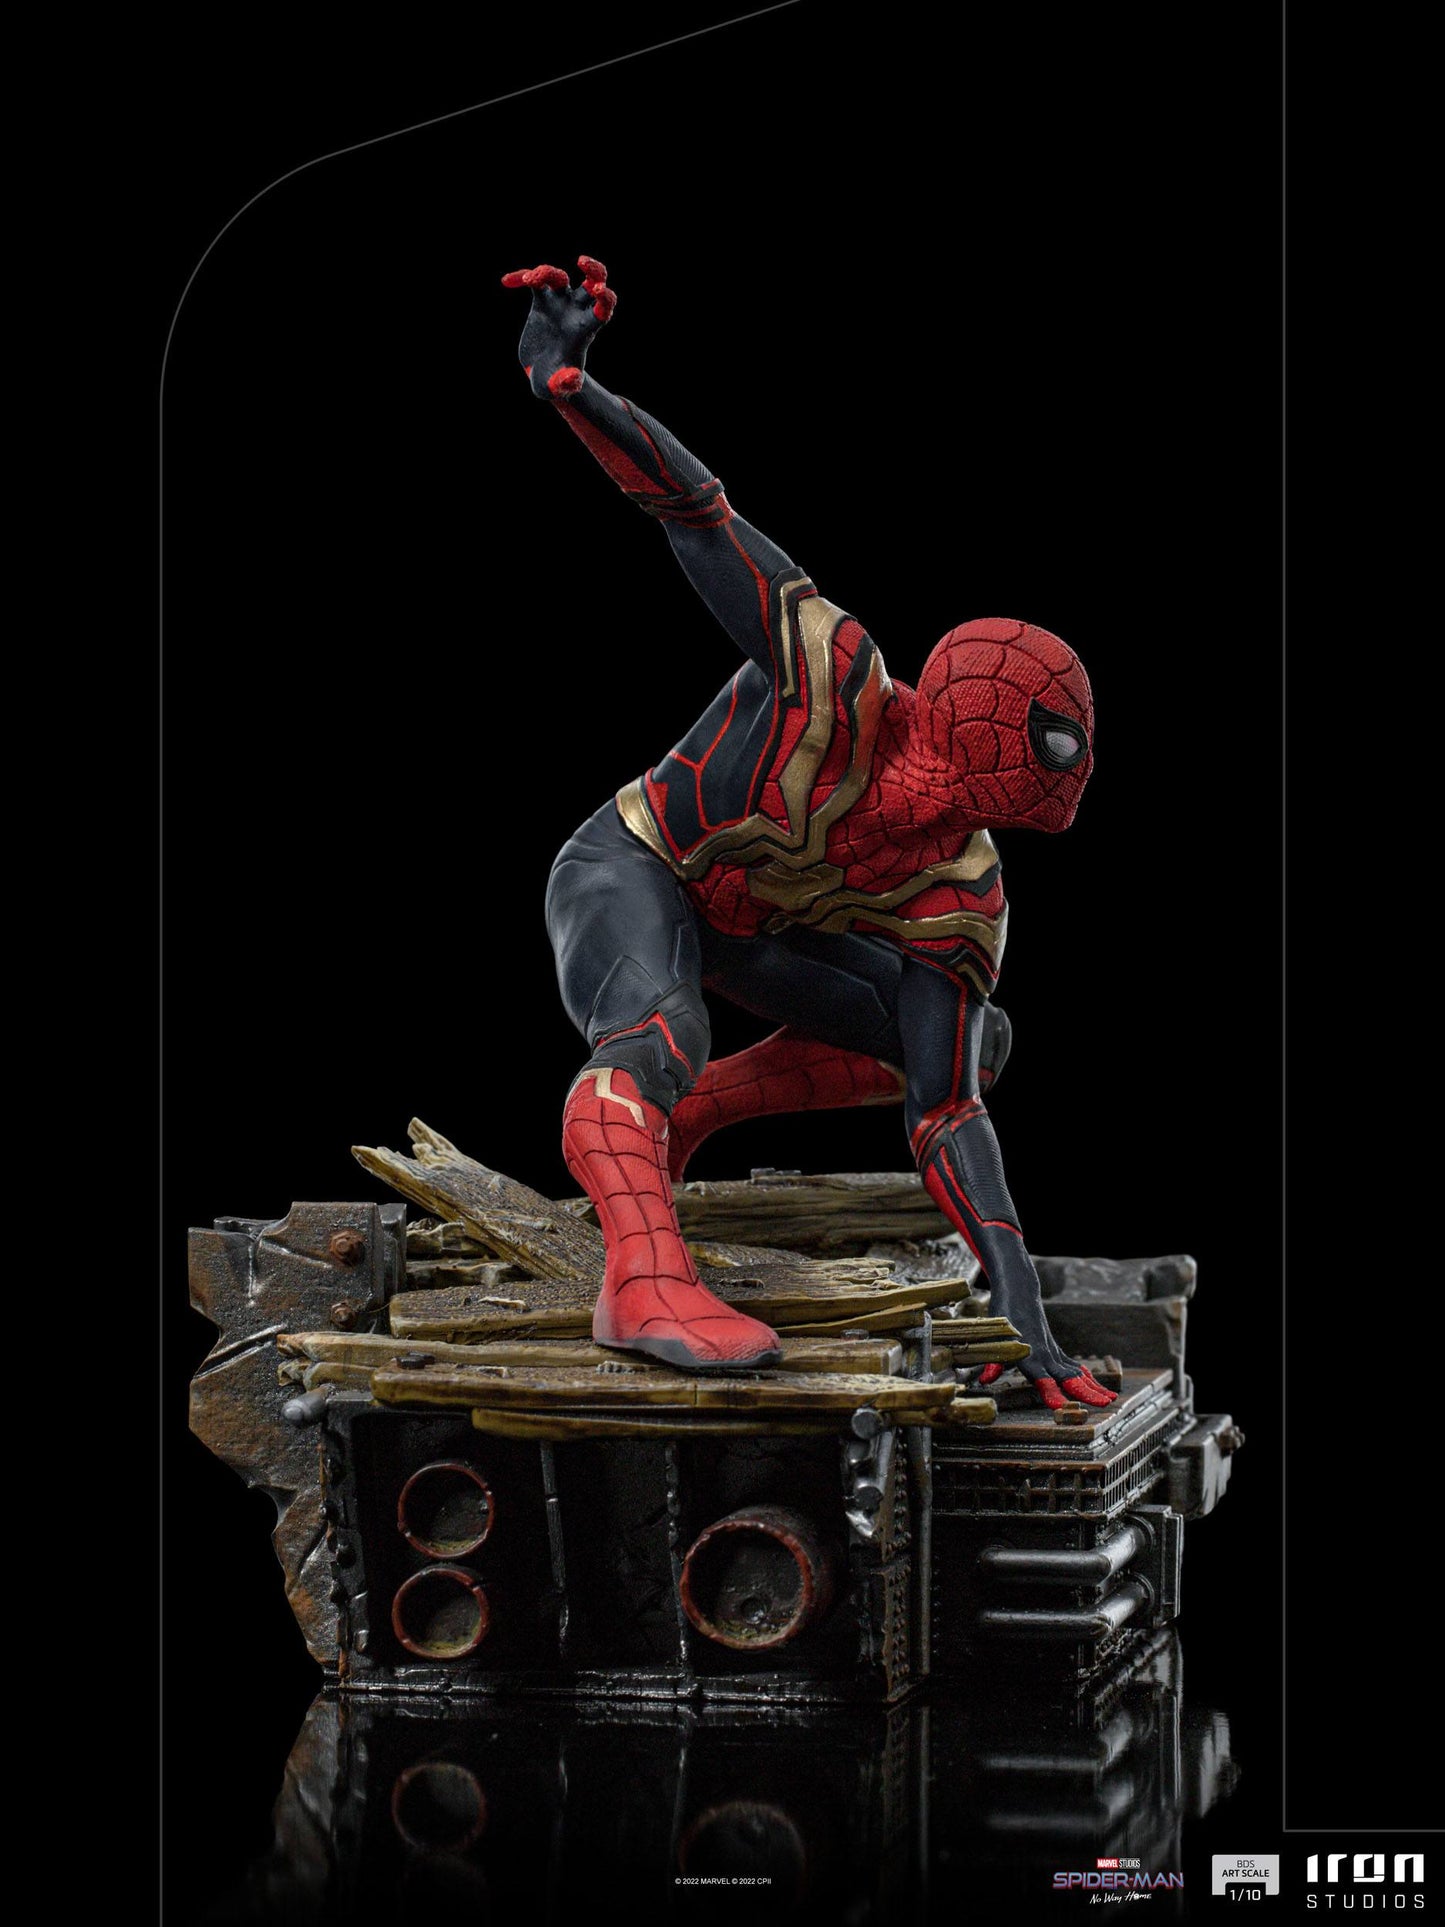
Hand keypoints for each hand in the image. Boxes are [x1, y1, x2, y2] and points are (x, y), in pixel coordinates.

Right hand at [500, 253, 616, 398]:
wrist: (543, 375)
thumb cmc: (554, 383)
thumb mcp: (557, 388)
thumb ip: (565, 384)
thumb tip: (572, 378)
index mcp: (585, 330)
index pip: (602, 309)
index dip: (604, 298)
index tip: (600, 290)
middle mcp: (576, 312)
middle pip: (591, 282)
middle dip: (593, 270)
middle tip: (582, 262)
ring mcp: (560, 304)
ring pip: (560, 277)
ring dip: (547, 272)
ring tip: (530, 281)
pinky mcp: (542, 301)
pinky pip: (535, 281)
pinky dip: (522, 277)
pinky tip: (507, 282)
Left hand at [976, 1285, 1116, 1408]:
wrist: (1019, 1291)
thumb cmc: (1003, 1314)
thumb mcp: (995, 1336)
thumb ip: (993, 1361)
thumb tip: (986, 1380)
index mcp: (1029, 1354)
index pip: (1041, 1378)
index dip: (1050, 1392)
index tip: (1059, 1407)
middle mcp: (1045, 1354)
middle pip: (1067, 1377)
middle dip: (1085, 1392)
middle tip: (1104, 1405)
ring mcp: (1053, 1351)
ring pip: (1077, 1372)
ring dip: (1094, 1387)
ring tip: (1112, 1400)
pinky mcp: (1056, 1349)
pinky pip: (1075, 1366)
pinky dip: (1088, 1378)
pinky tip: (1101, 1389)